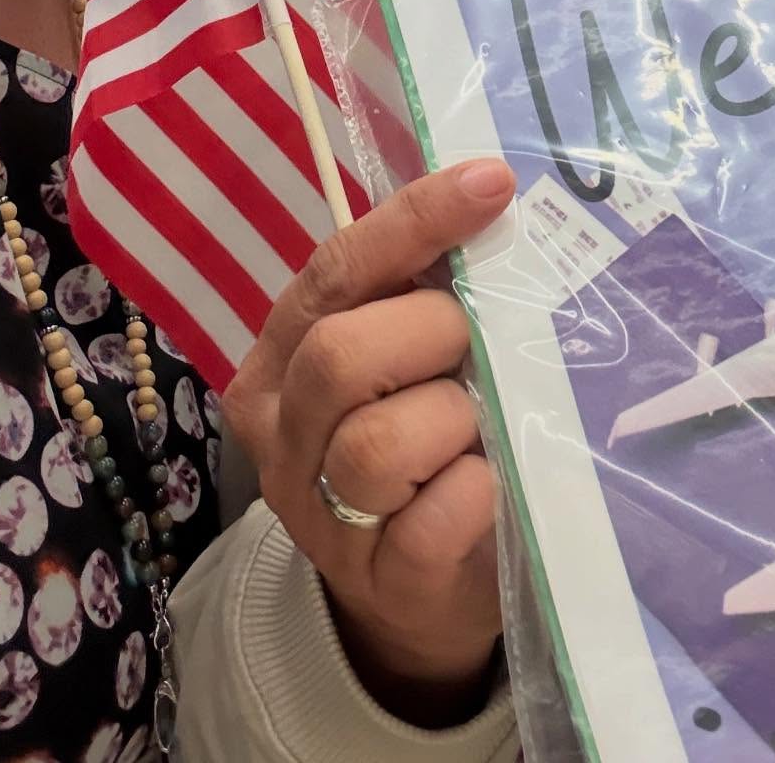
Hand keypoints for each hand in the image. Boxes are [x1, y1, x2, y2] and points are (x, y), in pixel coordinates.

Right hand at [224, 159, 515, 724]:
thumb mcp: (407, 359)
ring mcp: (319, 513)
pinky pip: (427, 524)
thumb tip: (492, 201)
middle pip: (339, 356)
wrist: (421, 591)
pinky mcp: (375, 579)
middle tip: (477, 346)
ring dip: (453, 421)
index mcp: (282, 356)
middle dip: (431, 334)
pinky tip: (489, 487)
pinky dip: (473, 495)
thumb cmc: (424, 442)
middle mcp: (283, 431)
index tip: (491, 183)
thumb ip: (421, 291)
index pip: (336, 269)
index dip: (414, 221)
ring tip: (481, 426)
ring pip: (375, 445)